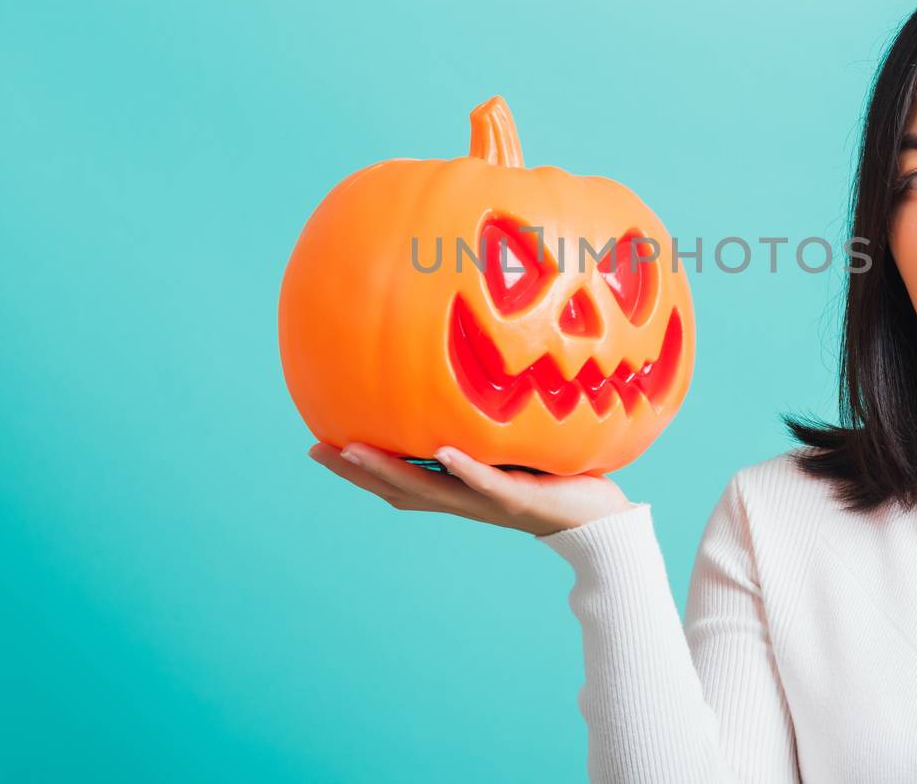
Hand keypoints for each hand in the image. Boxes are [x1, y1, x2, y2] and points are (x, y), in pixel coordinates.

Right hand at [307, 442, 638, 536]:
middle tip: (317, 448)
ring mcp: (488, 501)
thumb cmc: (555, 482)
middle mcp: (465, 500)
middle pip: (399, 490)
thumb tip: (462, 393)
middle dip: (357, 471)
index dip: (357, 469)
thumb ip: (484, 434)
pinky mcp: (519, 499)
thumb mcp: (511, 454)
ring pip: (432, 489)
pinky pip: (486, 483)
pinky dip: (463, 469)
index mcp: (458, 490)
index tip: (320, 445)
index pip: (398, 482)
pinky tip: (443, 452)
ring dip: (392, 470)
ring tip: (356, 449)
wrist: (600, 523)